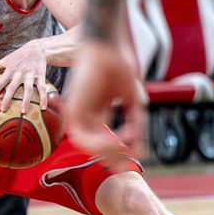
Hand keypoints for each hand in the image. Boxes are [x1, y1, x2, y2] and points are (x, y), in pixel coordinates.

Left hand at [0, 40, 52, 112]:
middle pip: (12, 87)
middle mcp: (19, 73)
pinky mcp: (40, 76)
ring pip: (28, 89)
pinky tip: (43, 108)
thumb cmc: (18, 56)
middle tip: (3, 110)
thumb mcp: (5, 60)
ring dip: (25, 101)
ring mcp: (30, 75)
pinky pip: (42, 89)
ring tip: (23, 111)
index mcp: (9, 70)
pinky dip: (43, 98)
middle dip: (7, 99)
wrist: (37, 49)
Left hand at [63, 39, 144, 162]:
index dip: (118, 151)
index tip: (132, 160)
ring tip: (122, 147)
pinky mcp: (73, 109)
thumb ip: (136, 124)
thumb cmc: (120, 67)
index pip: (104, 137)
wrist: (107, 48)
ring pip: (86, 145)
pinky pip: (81, 137)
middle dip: (112, 157)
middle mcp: (85, 112)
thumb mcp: (132, 100)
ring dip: (105, 151)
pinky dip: (98, 143)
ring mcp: (77, 111)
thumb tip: (140, 150)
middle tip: (127, 166)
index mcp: (97, 109)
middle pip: (95, 144)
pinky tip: (115, 140)